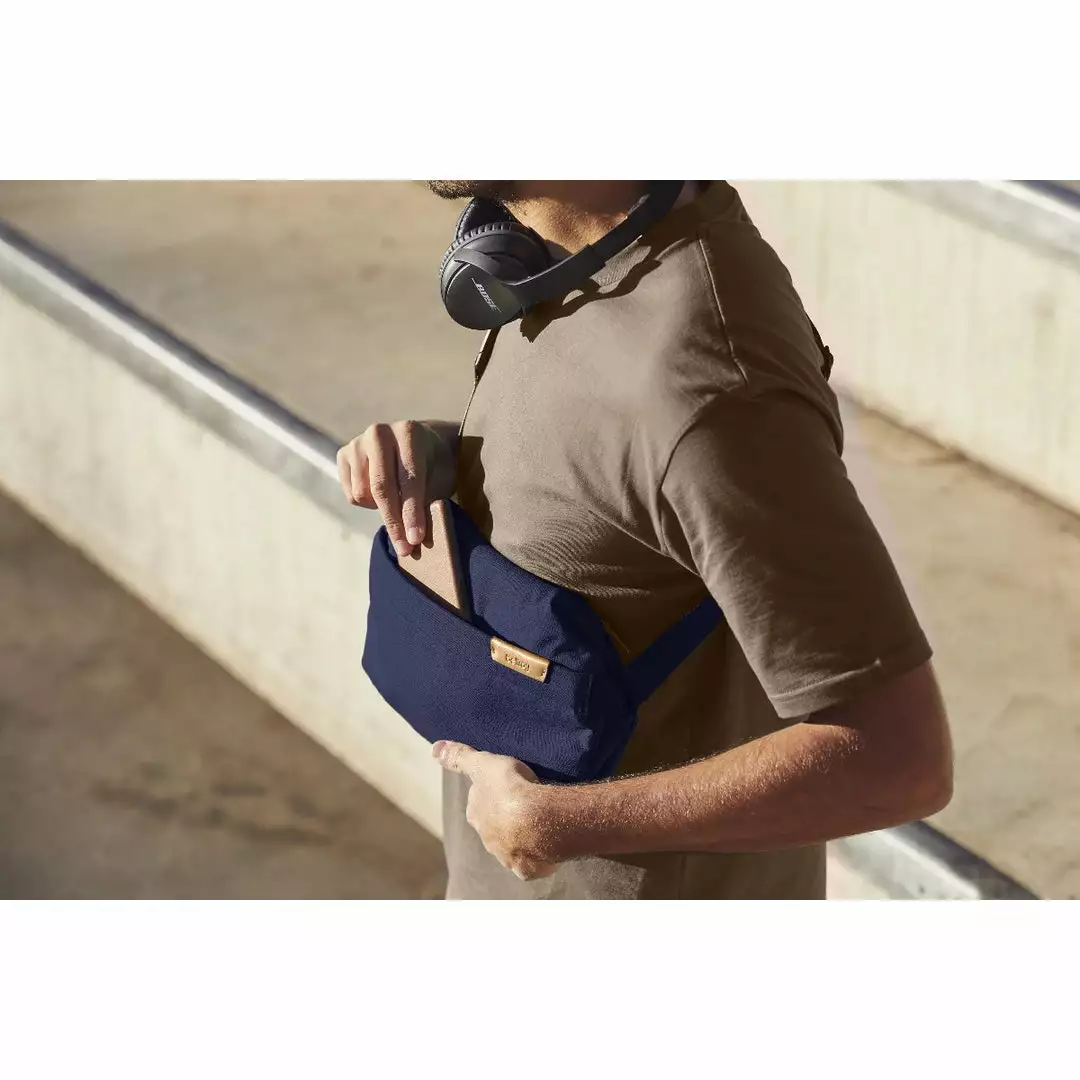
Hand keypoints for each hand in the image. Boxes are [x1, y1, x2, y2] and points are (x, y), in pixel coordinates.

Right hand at [336, 420, 455, 556]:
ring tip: (397, 500)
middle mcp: (379, 432)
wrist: (418, 444)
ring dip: (380, 508)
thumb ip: (428, 504)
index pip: (409, 479)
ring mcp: (357, 442)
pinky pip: (351, 494)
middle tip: (405, 549)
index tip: (416, 539)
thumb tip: (414, 540)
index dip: (412, 512)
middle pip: (381, 488)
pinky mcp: (343, 454)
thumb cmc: (433, 466)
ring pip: (362, 494)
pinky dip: (367, 502)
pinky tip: (380, 492)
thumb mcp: (439, 481)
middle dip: (394, 522)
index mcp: (409, 432)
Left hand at [434, 741, 561, 880]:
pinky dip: (537, 856)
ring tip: (539, 822)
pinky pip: (531, 863)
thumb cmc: (510, 789)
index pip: (478, 804)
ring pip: (512, 845)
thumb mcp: (483, 764)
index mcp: (475, 814)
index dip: (491, 795)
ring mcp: (506, 856)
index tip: (505, 787)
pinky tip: (547, 844)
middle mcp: (486, 838)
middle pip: (494, 826)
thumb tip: (434, 748)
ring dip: (522, 836)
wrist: (539, 822)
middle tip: (525, 804)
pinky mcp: (526, 870)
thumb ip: (459, 757)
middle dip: (504, 819)